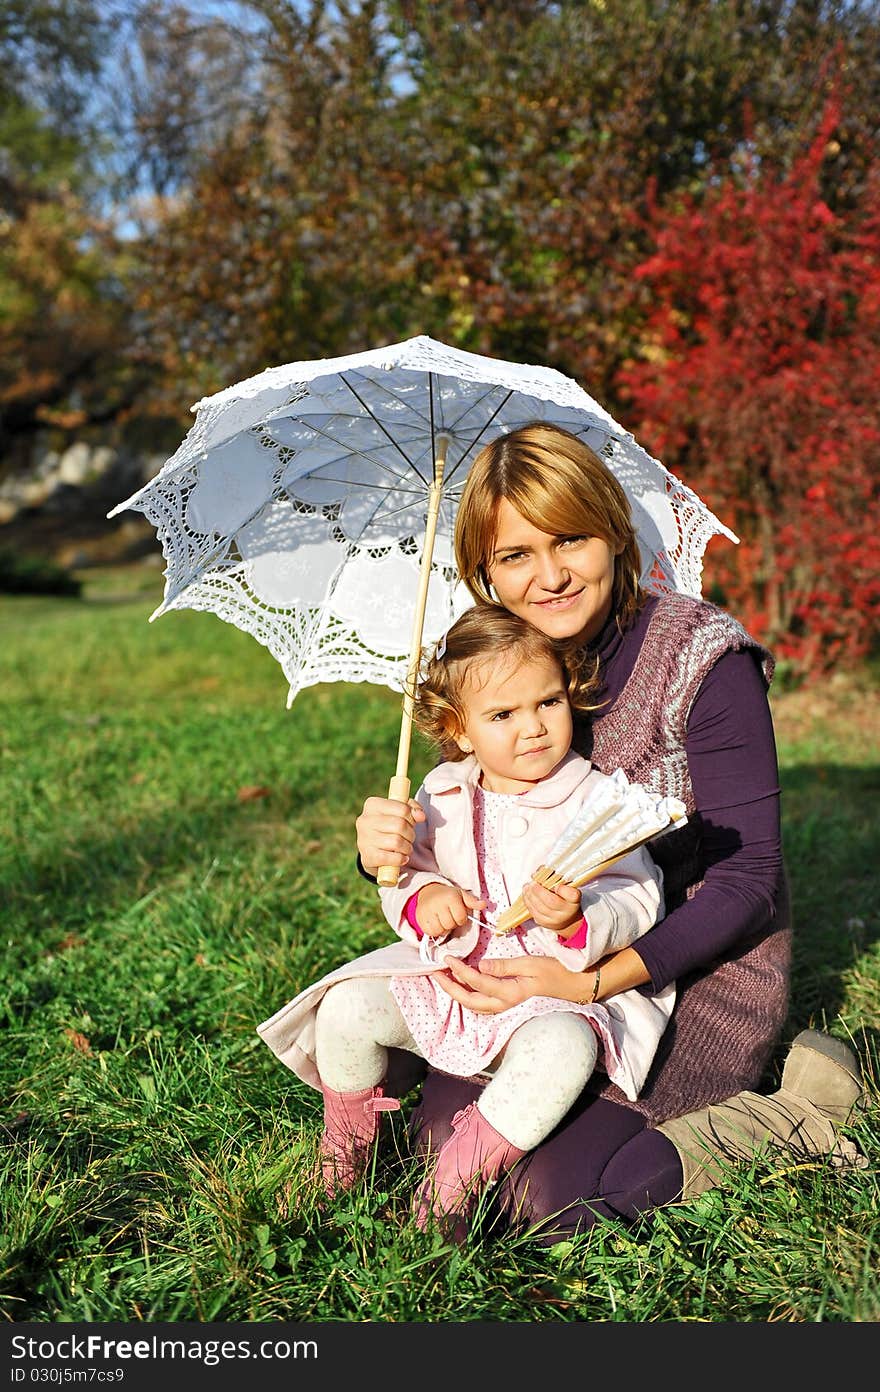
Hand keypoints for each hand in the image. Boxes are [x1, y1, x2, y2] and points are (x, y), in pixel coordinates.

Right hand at [355, 795, 425, 875]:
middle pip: (400, 825)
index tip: (409, 823)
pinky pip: (392, 858)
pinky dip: (401, 859)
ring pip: (397, 842)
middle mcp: (365, 820)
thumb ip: (412, 808)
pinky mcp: (368, 856)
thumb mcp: (399, 813)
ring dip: (407, 847)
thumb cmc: (388, 828)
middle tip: (408, 838)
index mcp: (372, 805)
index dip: (412, 818)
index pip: (402, 808)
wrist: (371, 852)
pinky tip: (401, 858)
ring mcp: (364, 839)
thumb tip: (420, 816)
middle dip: (410, 834)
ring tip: (405, 848)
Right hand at [415, 883, 486, 938]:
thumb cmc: (448, 895)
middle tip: (449, 916)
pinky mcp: (420, 918)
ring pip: (440, 930)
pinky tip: (435, 923)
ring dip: (443, 928)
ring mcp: (427, 911)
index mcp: (450, 897)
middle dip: (452, 923)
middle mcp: (438, 904)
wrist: (428, 891)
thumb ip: (473, 902)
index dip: (461, 919)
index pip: (461, 918)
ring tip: (442, 920)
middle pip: (450, 925)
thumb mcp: (461, 895)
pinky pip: (430, 932)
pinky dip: (434, 930)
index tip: (458, 914)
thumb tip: (484, 904)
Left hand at [435, 953, 598, 1013]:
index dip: (459, 970)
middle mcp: (505, 1004)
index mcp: (509, 993)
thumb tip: (480, 965)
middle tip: (436, 974)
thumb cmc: (555, 973)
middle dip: (450, 988)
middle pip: (470, 1000)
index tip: (446, 959)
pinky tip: (465, 987)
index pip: (476, 981)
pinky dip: (470, 995)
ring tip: (446, 979)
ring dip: (458, 993)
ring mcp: (508, 1006)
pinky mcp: (510, 1004)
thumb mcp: (530, 964)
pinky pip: (484, 1004)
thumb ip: (504, 966)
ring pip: (475, 1005)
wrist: (575, 987)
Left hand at [520, 877, 583, 936]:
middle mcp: (566, 912)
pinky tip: (526, 894)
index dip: (563, 889)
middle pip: (552, 901)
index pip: (572, 895)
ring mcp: (555, 920)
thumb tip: (538, 873)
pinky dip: (528, 902)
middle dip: (539, 891)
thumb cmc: (564, 898)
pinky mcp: (545, 923)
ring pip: (540, 908)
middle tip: (532, 883)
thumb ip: (555, 877)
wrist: (566, 919)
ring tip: (526, 886)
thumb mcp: (566, 887)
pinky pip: (534, 913)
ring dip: (530, 895)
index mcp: (574, 900)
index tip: (557, 884)